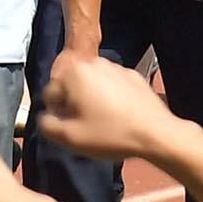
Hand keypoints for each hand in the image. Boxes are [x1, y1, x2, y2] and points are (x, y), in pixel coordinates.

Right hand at [35, 46, 175, 163]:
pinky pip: (113, 86)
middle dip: (75, 106)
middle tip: (88, 127)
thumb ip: (47, 125)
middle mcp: (91, 63)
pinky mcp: (133, 75)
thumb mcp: (70, 138)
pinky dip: (112, 98)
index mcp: (72, 74)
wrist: (156, 133)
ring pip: (92, 86)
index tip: (74, 128)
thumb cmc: (110, 134)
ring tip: (106, 123)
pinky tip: (122, 116)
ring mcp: (115, 67)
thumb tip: (45, 117)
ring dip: (93, 101)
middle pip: (71, 88)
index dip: (58, 115)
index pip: (50, 95)